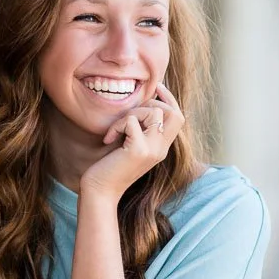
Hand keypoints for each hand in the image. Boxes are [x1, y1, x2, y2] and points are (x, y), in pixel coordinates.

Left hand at [80, 83, 185, 201]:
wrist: (100, 192)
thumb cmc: (109, 168)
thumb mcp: (130, 146)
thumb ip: (140, 130)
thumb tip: (141, 104)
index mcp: (161, 148)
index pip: (178, 117)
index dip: (170, 99)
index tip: (157, 87)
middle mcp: (161, 149)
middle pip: (173, 112)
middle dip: (149, 104)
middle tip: (128, 116)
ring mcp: (152, 150)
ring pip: (154, 112)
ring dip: (131, 113)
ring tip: (116, 130)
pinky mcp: (138, 150)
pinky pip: (132, 121)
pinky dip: (117, 125)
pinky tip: (108, 139)